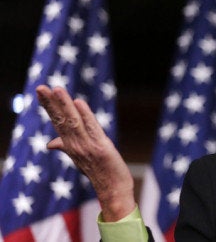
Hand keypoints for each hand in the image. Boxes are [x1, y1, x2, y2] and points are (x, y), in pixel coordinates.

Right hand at [36, 85, 135, 221]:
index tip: (41, 91)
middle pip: (61, 120)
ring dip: (65, 106)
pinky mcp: (100, 148)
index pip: (57, 121)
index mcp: (70, 145)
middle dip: (51, 103)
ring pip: (73, 122)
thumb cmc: (99, 172)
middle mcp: (75, 145)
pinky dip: (85, 116)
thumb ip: (65, 146)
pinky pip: (91, 129)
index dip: (49, 106)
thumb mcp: (80, 157)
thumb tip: (50, 143)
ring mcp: (86, 146)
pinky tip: (79, 103)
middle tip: (41, 87)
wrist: (113, 189)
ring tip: (57, 90)